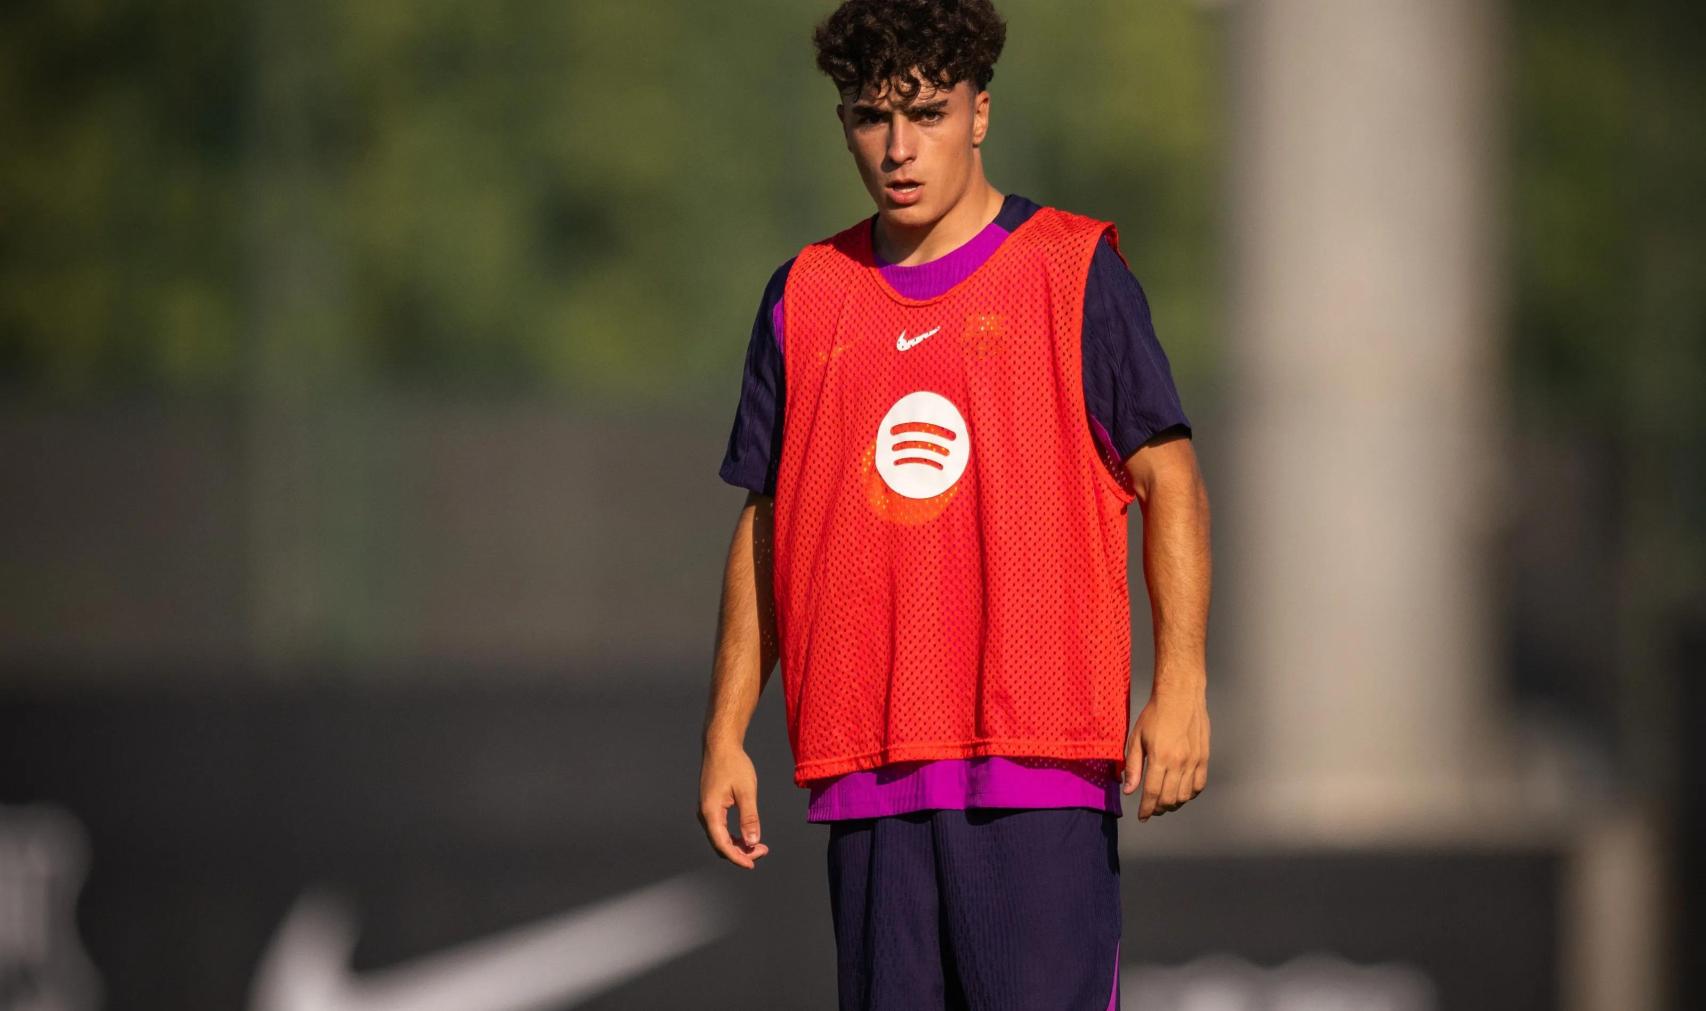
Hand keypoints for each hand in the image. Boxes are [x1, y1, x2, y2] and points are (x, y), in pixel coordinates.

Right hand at [698, 742, 769, 867]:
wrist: (720, 745)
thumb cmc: (733, 764)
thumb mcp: (746, 791)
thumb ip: (749, 817)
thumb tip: (753, 841)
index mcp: (710, 812)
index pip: (722, 844)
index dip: (737, 857)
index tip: (752, 864)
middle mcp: (705, 814)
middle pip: (720, 844)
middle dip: (740, 852)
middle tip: (762, 851)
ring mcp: (706, 810)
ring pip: (719, 837)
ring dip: (737, 844)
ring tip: (758, 844)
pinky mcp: (710, 806)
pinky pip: (719, 828)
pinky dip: (732, 835)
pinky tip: (746, 834)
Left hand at [1122, 686, 1209, 820]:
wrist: (1180, 696)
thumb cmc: (1155, 714)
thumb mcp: (1137, 738)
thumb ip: (1134, 767)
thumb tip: (1129, 790)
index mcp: (1160, 757)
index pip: (1152, 793)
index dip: (1146, 809)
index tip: (1142, 817)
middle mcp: (1179, 762)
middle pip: (1169, 799)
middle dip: (1158, 809)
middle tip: (1151, 809)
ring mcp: (1194, 761)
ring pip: (1185, 796)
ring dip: (1174, 804)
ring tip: (1164, 802)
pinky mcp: (1204, 758)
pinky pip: (1199, 785)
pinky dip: (1190, 794)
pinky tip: (1181, 792)